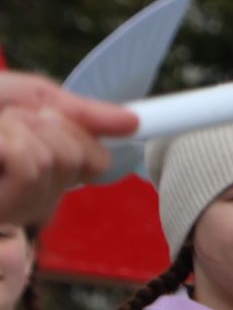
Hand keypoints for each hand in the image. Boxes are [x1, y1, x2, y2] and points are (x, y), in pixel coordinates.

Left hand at [0, 73, 138, 225]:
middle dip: (44, 122)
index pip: (97, 161)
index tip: (143, 127)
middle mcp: (38, 196)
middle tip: (8, 118)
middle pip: (81, 157)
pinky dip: (6, 139)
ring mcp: (21, 208)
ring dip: (17, 127)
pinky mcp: (5, 211)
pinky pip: (31, 165)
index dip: (95, 137)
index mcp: (51, 171)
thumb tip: (135, 120)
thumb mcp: (32, 97)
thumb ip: (83, 113)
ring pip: (57, 159)